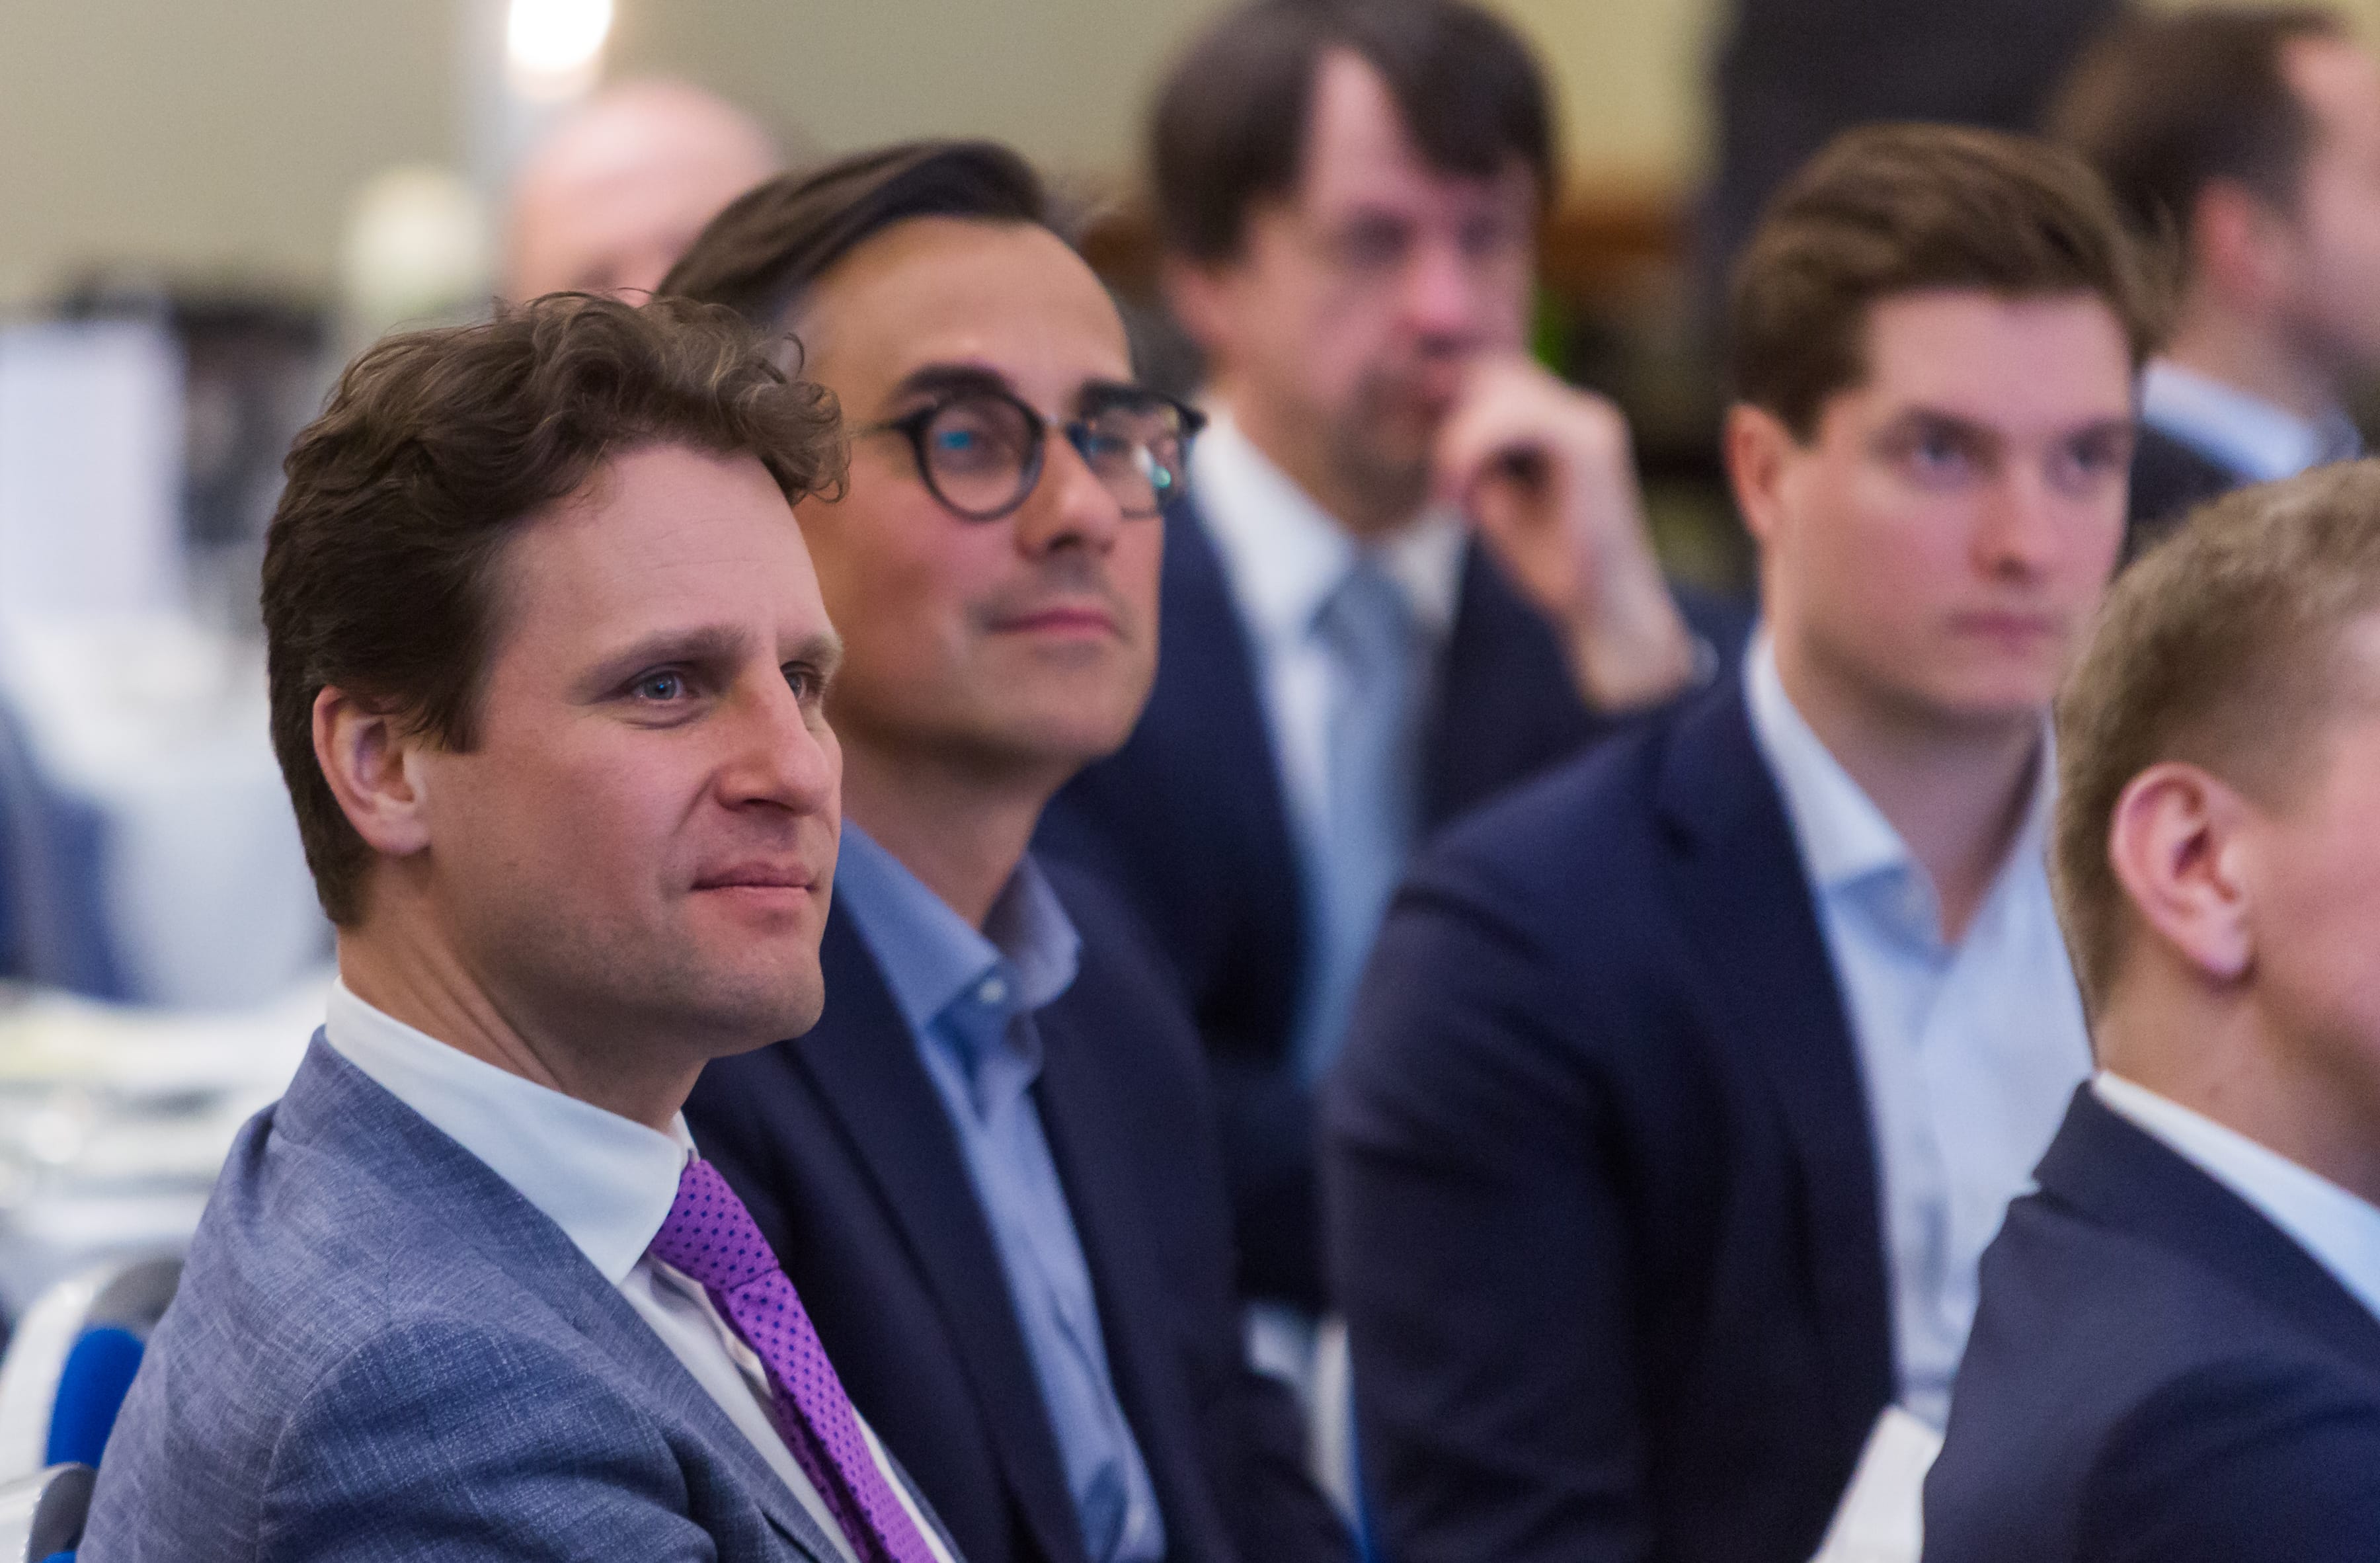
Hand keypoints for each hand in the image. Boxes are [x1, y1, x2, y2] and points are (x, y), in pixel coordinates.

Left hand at [1432, 356, 1697, 710]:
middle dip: (1446, 413)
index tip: (1414, 447)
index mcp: (1560, 423)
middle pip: (1493, 371)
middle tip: (1430, 474)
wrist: (1607, 613)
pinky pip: (1513, 416)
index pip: (1492, 380)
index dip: (1445, 403)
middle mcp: (1580, 410)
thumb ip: (1474, 459)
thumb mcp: (1498, 503)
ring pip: (1499, 384)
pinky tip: (1456, 495)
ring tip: (1447, 493)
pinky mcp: (1589, 442)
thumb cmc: (1556, 569)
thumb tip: (1428, 420)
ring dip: (1457, 435)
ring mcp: (1588, 422)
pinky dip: (1470, 447)